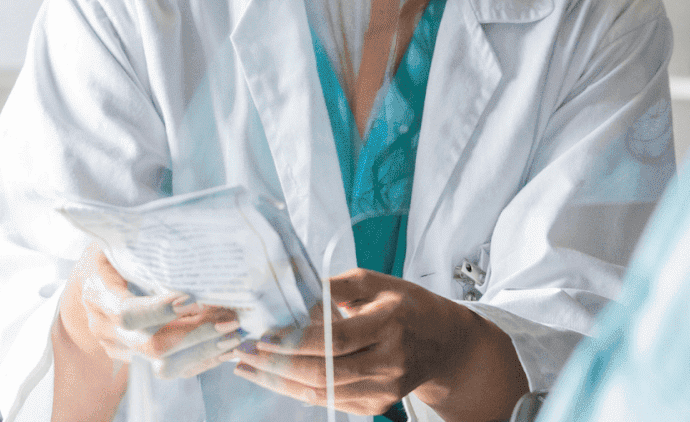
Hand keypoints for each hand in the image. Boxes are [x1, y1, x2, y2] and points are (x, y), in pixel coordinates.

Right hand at [63, 244, 242, 379]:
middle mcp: (106, 327)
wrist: (93, 275)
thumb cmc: (117, 247)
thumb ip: (147, 240)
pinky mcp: (136, 358)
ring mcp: (121, 347)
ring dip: (204, 352)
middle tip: (231, 320)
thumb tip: (190, 234)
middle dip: (196, 335)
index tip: (194, 299)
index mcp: (99, 293)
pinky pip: (171, 368)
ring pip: (164, 366)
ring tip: (234, 336)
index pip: (128, 313)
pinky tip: (226, 348)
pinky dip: (200, 360)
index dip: (160, 311)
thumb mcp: (124, 235)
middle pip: (152, 345)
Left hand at [226, 269, 525, 421]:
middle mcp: (389, 361)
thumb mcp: (378, 283)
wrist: (445, 344)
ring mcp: (383, 389)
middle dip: (277, 364)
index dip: (297, 340)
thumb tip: (293, 292)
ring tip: (248, 367)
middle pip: (324, 371)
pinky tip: (275, 376)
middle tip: (244, 352)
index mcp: (390, 323)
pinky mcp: (376, 404)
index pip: (337, 339)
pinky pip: (330, 399)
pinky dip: (299, 388)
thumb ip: (337, 287)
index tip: (264, 335)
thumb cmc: (408, 305)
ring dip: (280, 380)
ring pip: (322, 391)